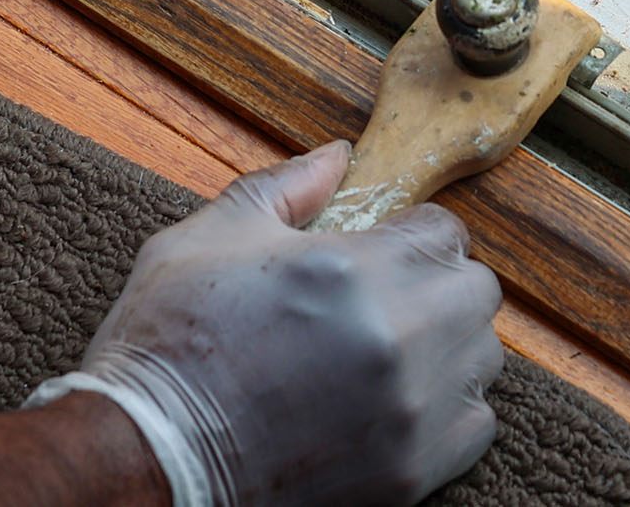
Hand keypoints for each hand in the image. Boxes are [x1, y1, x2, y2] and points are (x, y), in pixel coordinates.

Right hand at [32, 143, 503, 506]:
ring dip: (447, 345)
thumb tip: (336, 156)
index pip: (444, 232)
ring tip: (389, 351)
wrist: (147, 462)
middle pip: (476, 291)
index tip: (381, 251)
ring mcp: (411, 412)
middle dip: (437, 284)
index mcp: (352, 271)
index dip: (410, 235)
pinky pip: (474, 425)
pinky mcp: (412, 473)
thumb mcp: (208, 239)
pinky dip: (448, 410)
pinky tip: (395, 401)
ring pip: (482, 358)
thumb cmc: (167, 348)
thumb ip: (284, 187)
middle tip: (385, 298)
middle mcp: (398, 339)